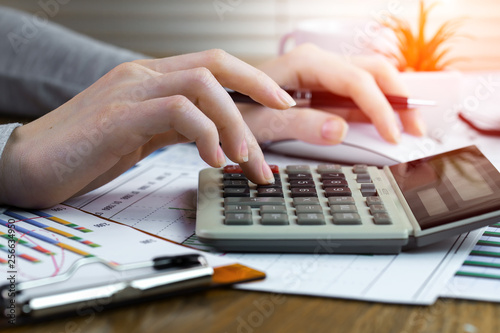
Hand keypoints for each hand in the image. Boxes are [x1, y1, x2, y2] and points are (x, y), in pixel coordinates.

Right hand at [0, 49, 294, 207]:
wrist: (29, 165)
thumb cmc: (86, 151)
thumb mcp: (143, 134)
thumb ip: (176, 127)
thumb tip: (216, 138)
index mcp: (153, 80)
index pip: (214, 65)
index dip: (255, 79)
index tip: (283, 103)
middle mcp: (145, 76)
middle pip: (216, 66)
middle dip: (259, 93)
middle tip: (282, 128)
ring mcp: (131, 91)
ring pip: (203, 86)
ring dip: (235, 124)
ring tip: (246, 161)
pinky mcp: (119, 115)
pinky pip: (176, 112)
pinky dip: (204, 135)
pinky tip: (213, 161)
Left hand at [240, 44, 425, 144]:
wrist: (218, 104)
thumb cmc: (232, 110)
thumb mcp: (261, 123)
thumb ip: (300, 125)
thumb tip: (341, 128)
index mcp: (304, 64)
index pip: (356, 81)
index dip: (379, 108)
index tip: (392, 135)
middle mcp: (318, 62)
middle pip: (373, 71)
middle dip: (398, 98)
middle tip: (415, 128)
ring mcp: (322, 72)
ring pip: (371, 76)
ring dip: (394, 99)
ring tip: (409, 125)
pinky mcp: (322, 86)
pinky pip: (357, 90)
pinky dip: (376, 104)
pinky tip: (385, 121)